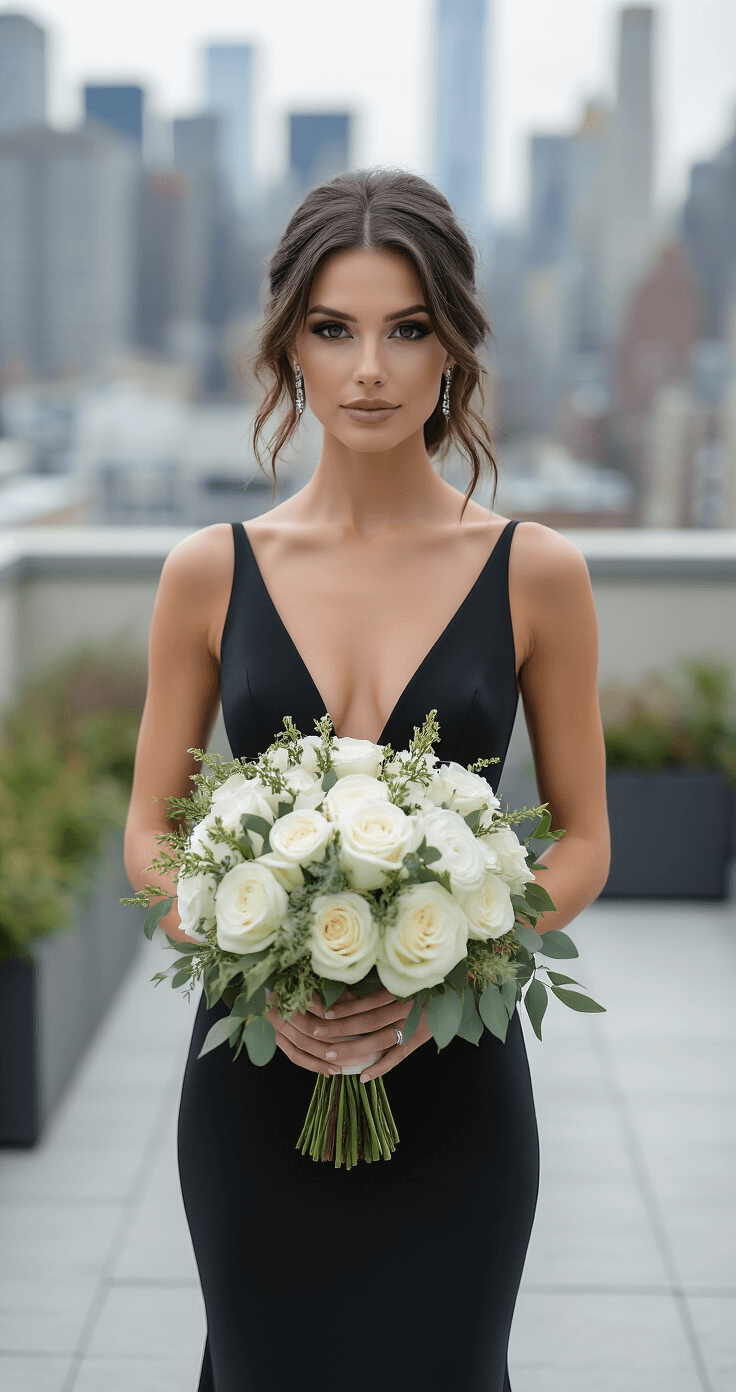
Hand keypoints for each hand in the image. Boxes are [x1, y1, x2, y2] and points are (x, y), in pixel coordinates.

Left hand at [266, 987, 431, 1081]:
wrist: (457, 989)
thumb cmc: (423, 976)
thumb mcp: (401, 974)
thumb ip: (377, 982)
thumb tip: (343, 990)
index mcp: (402, 989)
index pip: (368, 1002)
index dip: (345, 1007)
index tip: (323, 1012)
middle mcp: (408, 1008)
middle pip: (370, 1022)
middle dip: (342, 1029)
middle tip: (317, 1034)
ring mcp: (415, 1026)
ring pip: (381, 1041)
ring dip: (355, 1050)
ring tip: (331, 1055)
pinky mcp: (420, 1040)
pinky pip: (398, 1057)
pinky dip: (381, 1068)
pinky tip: (363, 1077)